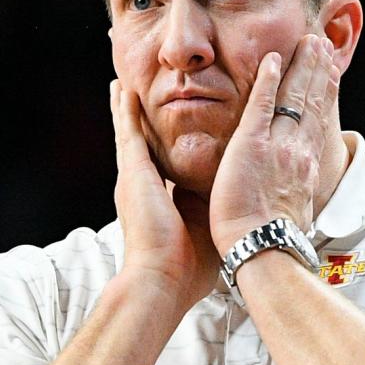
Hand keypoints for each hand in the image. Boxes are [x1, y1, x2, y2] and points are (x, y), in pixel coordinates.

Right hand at [110, 81, 219, 312]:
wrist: (164, 279)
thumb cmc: (189, 268)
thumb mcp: (209, 229)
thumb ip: (218, 212)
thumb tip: (241, 207)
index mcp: (163, 201)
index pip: (168, 164)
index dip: (169, 147)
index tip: (174, 131)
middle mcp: (144, 187)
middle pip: (145, 145)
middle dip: (141, 122)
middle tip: (135, 94)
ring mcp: (135, 179)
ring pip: (132, 133)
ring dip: (127, 109)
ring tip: (123, 84)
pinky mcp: (132, 174)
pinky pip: (128, 134)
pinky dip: (125, 112)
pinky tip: (123, 91)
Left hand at [208, 35, 339, 257]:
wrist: (263, 249)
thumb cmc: (273, 244)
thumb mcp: (295, 217)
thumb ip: (295, 201)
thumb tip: (297, 207)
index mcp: (306, 170)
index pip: (318, 125)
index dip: (326, 97)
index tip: (330, 75)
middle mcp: (298, 153)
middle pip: (313, 103)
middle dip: (319, 71)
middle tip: (323, 45)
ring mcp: (278, 146)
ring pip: (294, 97)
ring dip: (303, 66)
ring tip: (309, 42)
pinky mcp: (252, 144)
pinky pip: (262, 104)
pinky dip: (268, 79)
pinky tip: (273, 59)